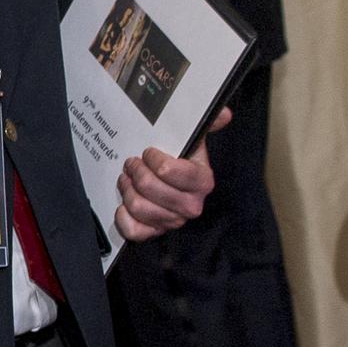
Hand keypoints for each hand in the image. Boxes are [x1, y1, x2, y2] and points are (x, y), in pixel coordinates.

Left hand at [112, 106, 224, 241]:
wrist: (161, 182)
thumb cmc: (174, 159)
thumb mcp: (189, 139)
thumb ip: (206, 123)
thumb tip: (224, 113)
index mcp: (202, 181)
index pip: (169, 171)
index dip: (153, 159)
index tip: (148, 152)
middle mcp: (191, 205)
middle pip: (150, 188)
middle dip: (136, 172)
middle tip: (132, 164)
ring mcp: (173, 221)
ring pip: (139, 206)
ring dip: (127, 189)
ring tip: (127, 179)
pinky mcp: (154, 233)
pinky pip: (133, 230)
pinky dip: (123, 216)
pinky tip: (123, 204)